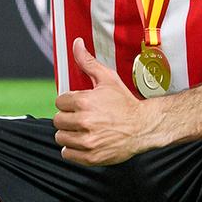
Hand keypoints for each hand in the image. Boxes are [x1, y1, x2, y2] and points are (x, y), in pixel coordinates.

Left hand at [53, 39, 152, 165]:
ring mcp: (87, 141)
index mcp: (85, 102)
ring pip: (61, 137)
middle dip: (68, 118)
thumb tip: (76, 44)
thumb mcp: (107, 79)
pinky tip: (84, 141)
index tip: (79, 105)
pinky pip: (67, 154)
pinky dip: (73, 150)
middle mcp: (84, 122)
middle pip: (58, 120)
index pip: (59, 102)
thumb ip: (87, 62)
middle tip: (82, 117)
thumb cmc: (125, 103)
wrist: (143, 127)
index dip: (69, 103)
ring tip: (83, 129)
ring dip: (69, 134)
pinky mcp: (90, 156)